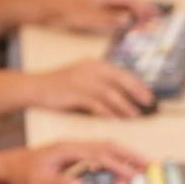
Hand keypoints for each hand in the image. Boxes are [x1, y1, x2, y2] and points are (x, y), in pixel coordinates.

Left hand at [1, 139, 148, 183]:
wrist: (6, 167)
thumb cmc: (21, 173)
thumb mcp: (38, 181)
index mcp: (68, 149)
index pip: (100, 154)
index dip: (118, 165)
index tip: (133, 176)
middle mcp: (74, 146)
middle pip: (108, 145)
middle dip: (130, 154)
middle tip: (150, 164)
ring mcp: (74, 150)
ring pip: (105, 149)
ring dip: (124, 156)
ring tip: (141, 166)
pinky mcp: (73, 157)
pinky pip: (98, 156)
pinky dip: (113, 160)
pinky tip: (119, 169)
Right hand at [26, 59, 153, 119]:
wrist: (35, 87)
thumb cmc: (60, 86)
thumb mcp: (82, 77)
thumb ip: (100, 82)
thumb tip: (121, 93)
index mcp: (94, 64)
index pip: (122, 72)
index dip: (138, 84)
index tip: (148, 95)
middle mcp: (91, 70)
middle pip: (120, 79)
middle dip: (137, 92)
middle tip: (148, 103)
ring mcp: (82, 81)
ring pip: (110, 93)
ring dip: (125, 105)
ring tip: (134, 115)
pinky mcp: (75, 94)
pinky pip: (96, 104)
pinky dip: (108, 112)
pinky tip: (115, 119)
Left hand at [37, 0, 158, 35]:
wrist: (49, 8)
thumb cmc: (65, 10)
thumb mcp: (86, 17)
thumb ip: (106, 19)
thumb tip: (125, 21)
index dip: (144, 7)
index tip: (153, 15)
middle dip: (144, 7)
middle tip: (157, 17)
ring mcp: (101, 2)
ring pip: (124, 5)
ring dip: (136, 12)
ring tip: (147, 21)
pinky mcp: (96, 9)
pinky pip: (116, 10)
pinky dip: (126, 16)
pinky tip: (127, 24)